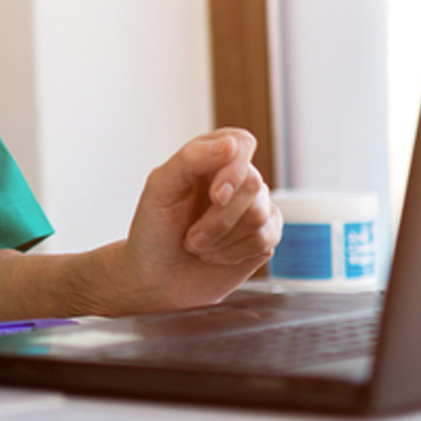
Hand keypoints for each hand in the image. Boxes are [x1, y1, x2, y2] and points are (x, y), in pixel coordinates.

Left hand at [114, 128, 282, 312]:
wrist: (156, 278)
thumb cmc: (154, 230)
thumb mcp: (160, 188)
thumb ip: (191, 159)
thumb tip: (230, 144)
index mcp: (208, 159)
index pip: (241, 142)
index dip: (234, 169)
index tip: (216, 196)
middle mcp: (235, 180)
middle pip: (252, 184)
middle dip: (218, 218)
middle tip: (190, 236)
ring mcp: (253, 208)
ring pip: (259, 214)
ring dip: (222, 238)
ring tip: (197, 245)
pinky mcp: (264, 237)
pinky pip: (266, 237)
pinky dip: (234, 251)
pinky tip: (215, 255)